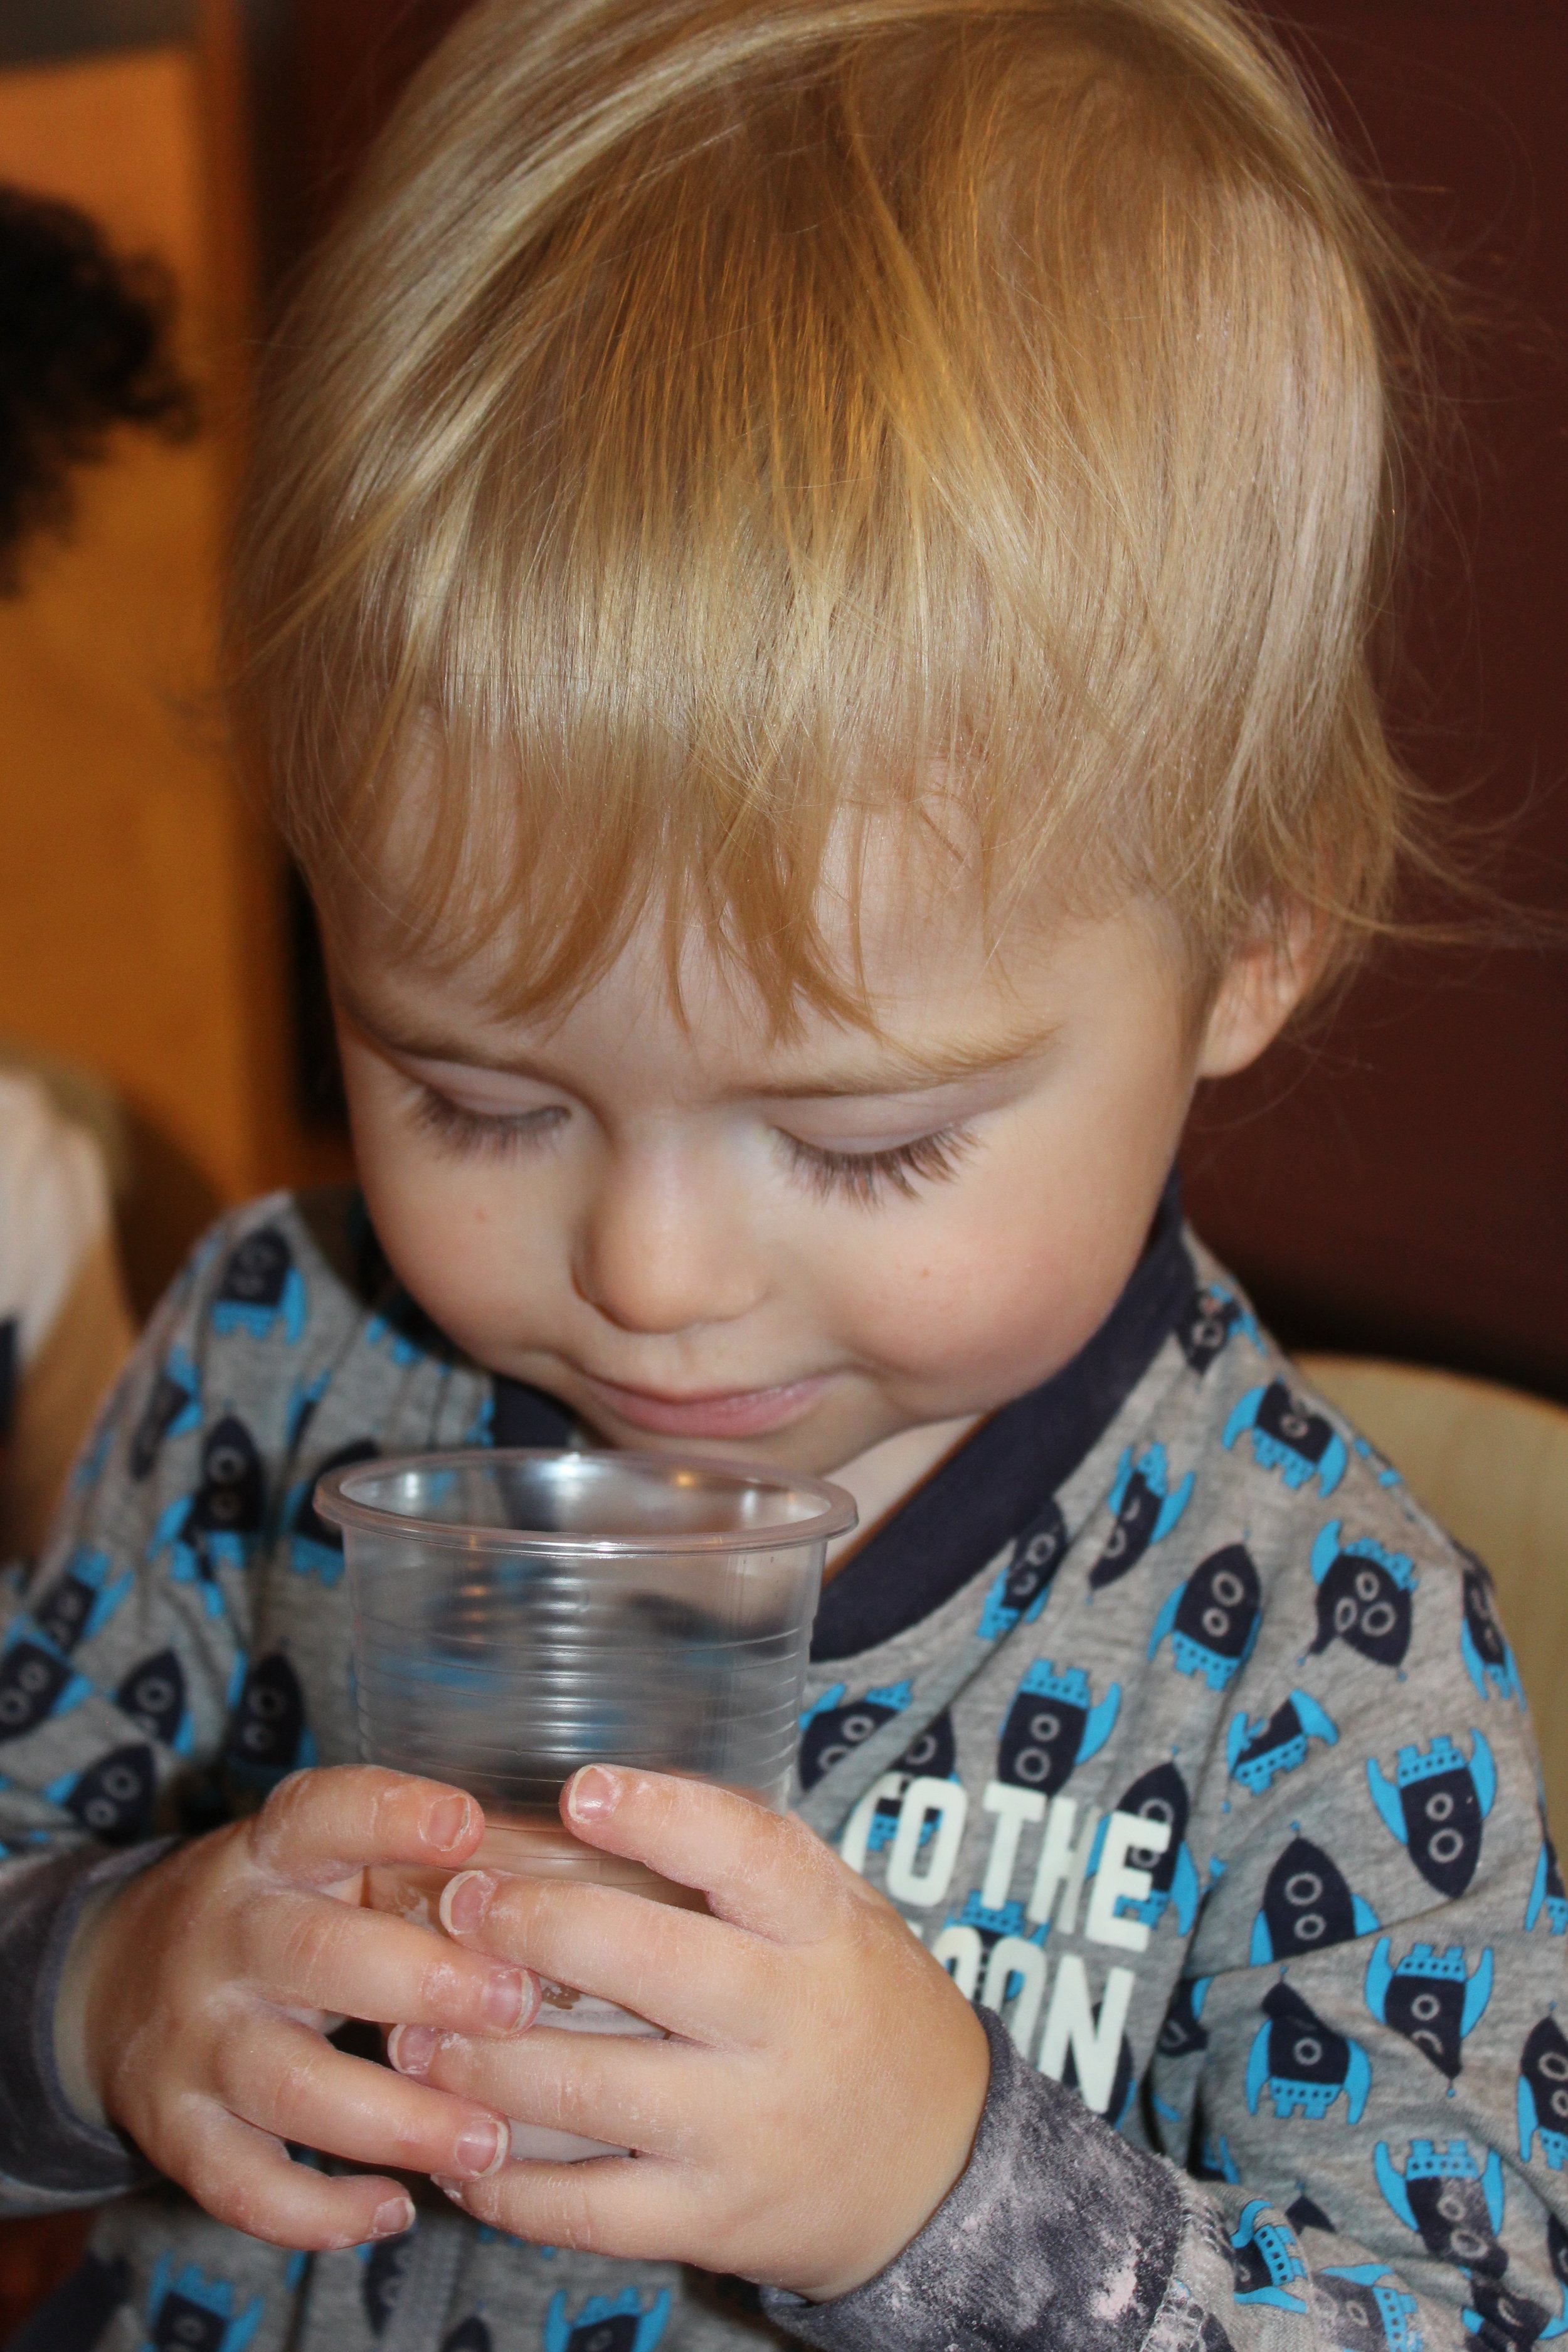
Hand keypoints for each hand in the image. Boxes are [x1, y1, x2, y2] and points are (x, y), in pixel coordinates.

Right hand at [71, 1765, 538, 2249]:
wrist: (115, 1978)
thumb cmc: (276, 1911)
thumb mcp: (320, 1860)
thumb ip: (413, 1865)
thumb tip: (571, 1874)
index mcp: (270, 1852)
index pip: (321, 1814)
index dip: (392, 1817)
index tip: (468, 1826)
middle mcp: (225, 1936)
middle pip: (317, 1956)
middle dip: (426, 1984)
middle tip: (518, 2007)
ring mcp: (193, 2037)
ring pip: (290, 2082)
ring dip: (397, 2119)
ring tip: (488, 2139)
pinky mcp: (176, 2129)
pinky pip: (244, 2183)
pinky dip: (320, 2210)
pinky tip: (395, 2208)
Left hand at [389, 1766, 990, 2299]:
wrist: (939, 2170)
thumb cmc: (861, 2009)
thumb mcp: (836, 1913)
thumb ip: (740, 1863)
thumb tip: (596, 1796)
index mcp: (820, 1930)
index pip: (747, 1853)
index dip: (659, 1816)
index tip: (577, 1790)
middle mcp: (787, 2023)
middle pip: (648, 1963)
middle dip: (535, 1929)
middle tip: (459, 1904)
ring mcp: (748, 2127)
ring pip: (595, 2091)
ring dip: (486, 2062)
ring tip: (413, 2035)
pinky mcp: (714, 2218)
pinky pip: (591, 2209)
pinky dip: (508, 2188)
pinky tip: (457, 2153)